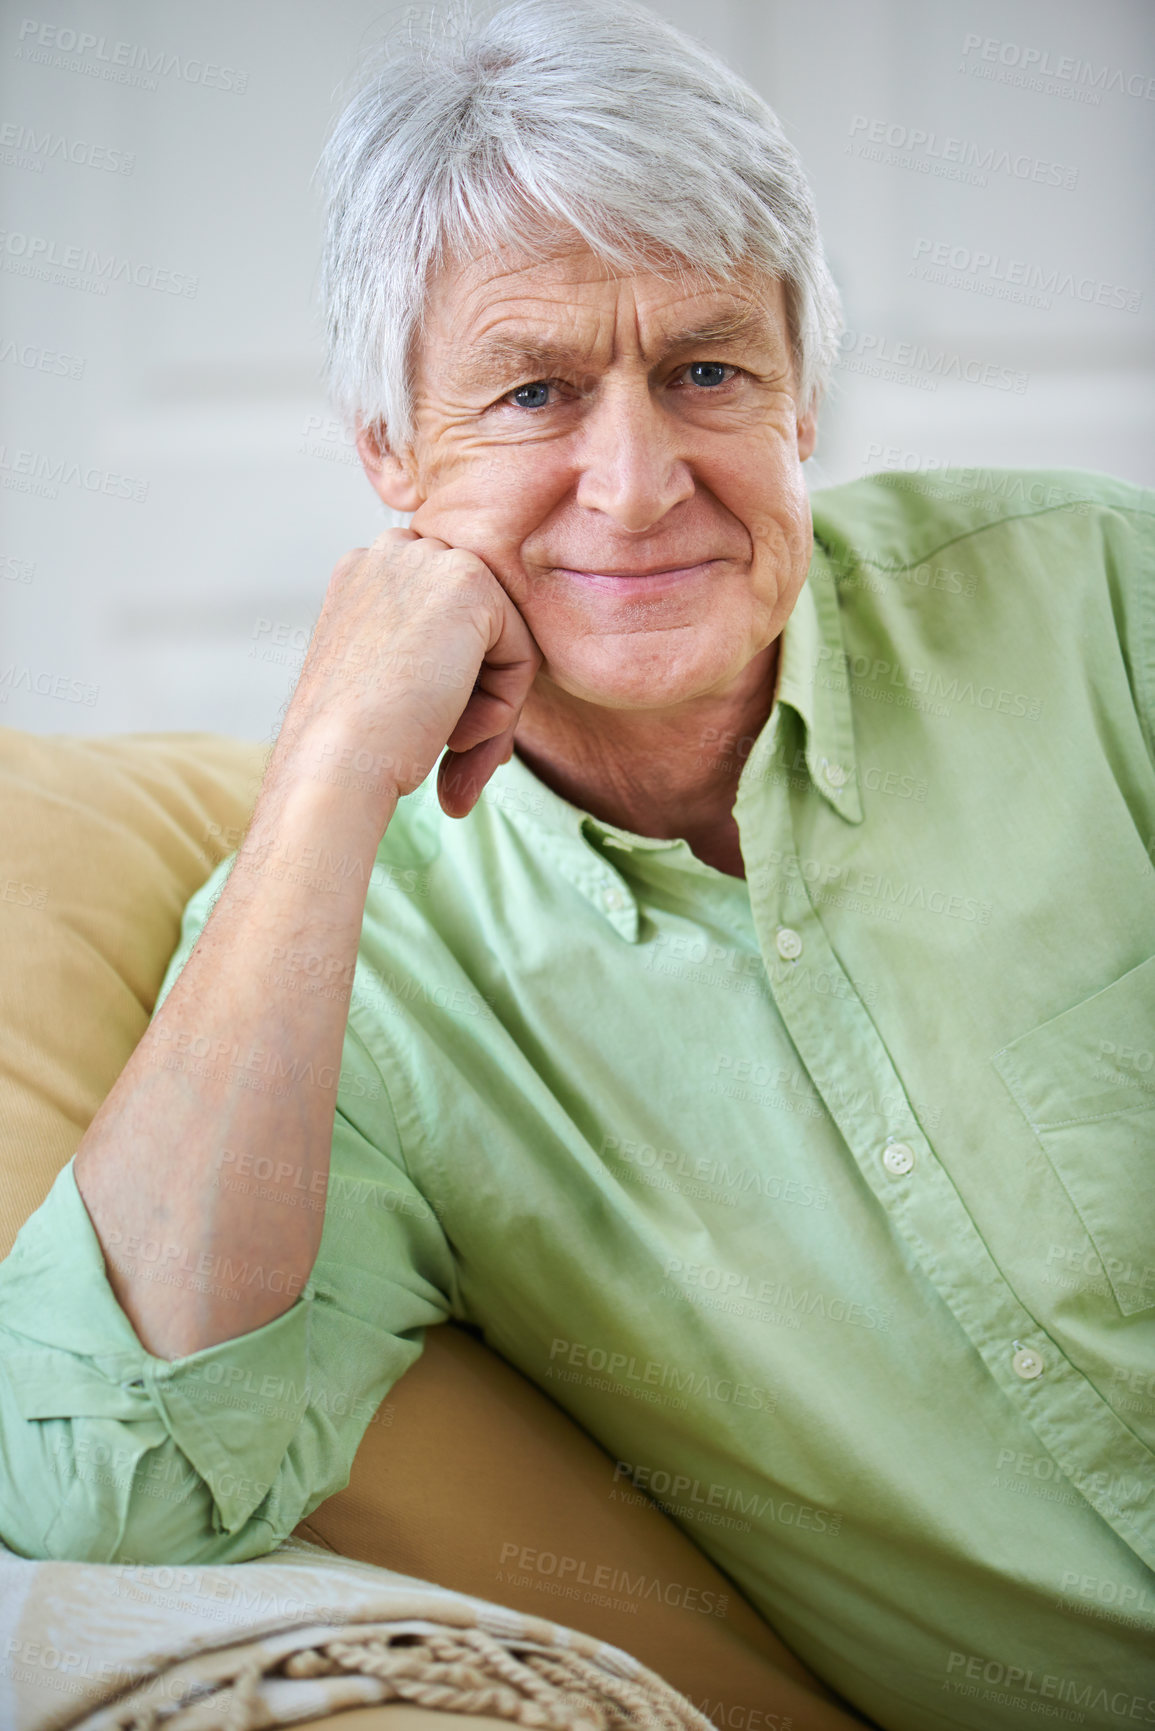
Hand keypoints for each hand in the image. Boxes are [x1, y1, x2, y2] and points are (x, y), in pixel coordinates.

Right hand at [282, 527, 541, 819]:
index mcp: (364, 575)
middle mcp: (393, 553)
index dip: (454, 685)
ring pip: (504, 643)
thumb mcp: (384, 683)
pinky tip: (455, 734)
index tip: (442, 738)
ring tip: (451, 747)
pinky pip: (522, 655)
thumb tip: (490, 676)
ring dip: (489, 708)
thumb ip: (428, 658)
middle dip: (479, 695)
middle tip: (454, 751)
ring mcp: (429, 560)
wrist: (333, 764)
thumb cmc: (352, 745)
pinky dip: (503, 709)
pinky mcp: (469, 583)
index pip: (447, 622)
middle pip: (479, 628)